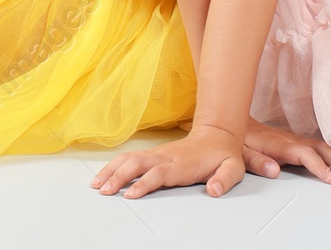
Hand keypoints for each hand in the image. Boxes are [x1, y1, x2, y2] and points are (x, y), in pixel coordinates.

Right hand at [89, 124, 243, 198]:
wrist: (217, 135)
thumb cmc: (222, 155)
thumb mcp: (233, 168)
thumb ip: (224, 180)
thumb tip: (215, 191)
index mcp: (181, 163)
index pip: (159, 173)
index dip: (144, 184)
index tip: (131, 195)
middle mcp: (165, 156)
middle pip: (136, 164)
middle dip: (118, 177)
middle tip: (104, 191)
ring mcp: (157, 153)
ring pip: (129, 159)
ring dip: (112, 170)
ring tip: (97, 185)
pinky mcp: (153, 154)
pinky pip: (129, 158)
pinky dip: (114, 166)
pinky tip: (105, 175)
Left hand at [241, 118, 330, 184]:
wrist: (235, 120)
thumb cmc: (238, 139)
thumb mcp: (241, 152)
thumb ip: (257, 162)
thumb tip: (275, 171)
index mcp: (279, 144)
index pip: (305, 155)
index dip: (320, 167)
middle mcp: (290, 140)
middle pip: (320, 149)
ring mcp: (294, 139)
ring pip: (322, 147)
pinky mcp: (295, 141)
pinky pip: (318, 147)